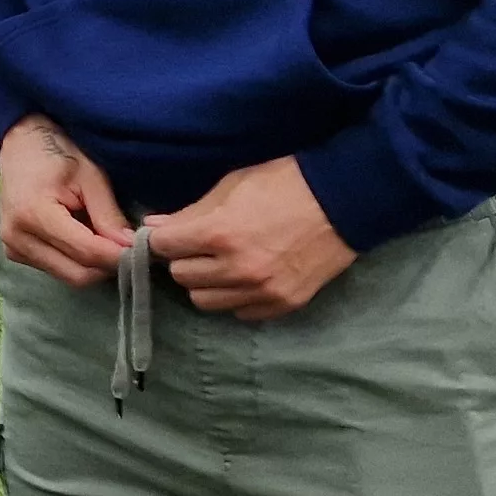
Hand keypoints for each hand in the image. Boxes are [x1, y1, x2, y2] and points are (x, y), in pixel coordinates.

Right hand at [0, 115, 137, 287]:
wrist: (19, 143)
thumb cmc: (57, 151)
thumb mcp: (90, 176)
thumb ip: (109, 215)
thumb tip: (131, 247)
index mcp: (33, 214)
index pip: (86, 251)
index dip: (118, 256)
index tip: (144, 251)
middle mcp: (17, 238)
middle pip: (77, 274)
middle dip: (108, 265)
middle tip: (130, 248)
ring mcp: (13, 248)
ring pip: (68, 276)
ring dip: (94, 265)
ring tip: (108, 240)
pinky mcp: (15, 253)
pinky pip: (57, 270)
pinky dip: (78, 262)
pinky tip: (87, 239)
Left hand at [142, 156, 354, 320]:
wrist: (344, 201)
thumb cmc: (285, 183)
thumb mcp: (232, 186)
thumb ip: (191, 212)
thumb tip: (151, 227)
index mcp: (219, 233)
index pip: (164, 248)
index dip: (164, 239)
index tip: (171, 235)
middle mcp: (237, 268)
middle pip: (181, 277)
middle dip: (185, 259)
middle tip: (199, 246)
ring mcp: (261, 291)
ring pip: (205, 301)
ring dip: (207, 282)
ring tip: (222, 263)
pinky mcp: (283, 304)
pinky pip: (240, 312)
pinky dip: (237, 297)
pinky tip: (247, 277)